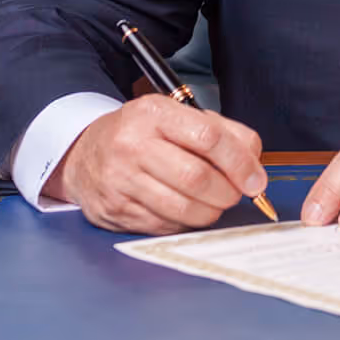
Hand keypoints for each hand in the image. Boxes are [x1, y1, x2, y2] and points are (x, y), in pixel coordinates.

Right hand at [46, 95, 268, 233]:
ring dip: (210, 212)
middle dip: (227, 192)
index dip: (239, 162)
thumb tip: (253, 161)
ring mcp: (120, 181)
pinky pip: (164, 226)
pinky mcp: (114, 211)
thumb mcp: (177, 116)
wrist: (84, 152)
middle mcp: (132, 145)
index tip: (255, 179)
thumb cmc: (140, 133)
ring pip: (182, 208)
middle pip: (196, 178)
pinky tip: (187, 210)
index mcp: (153, 114)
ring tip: (215, 203)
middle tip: (236, 194)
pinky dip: (185, 223)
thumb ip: (222, 132)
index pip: (208, 137)